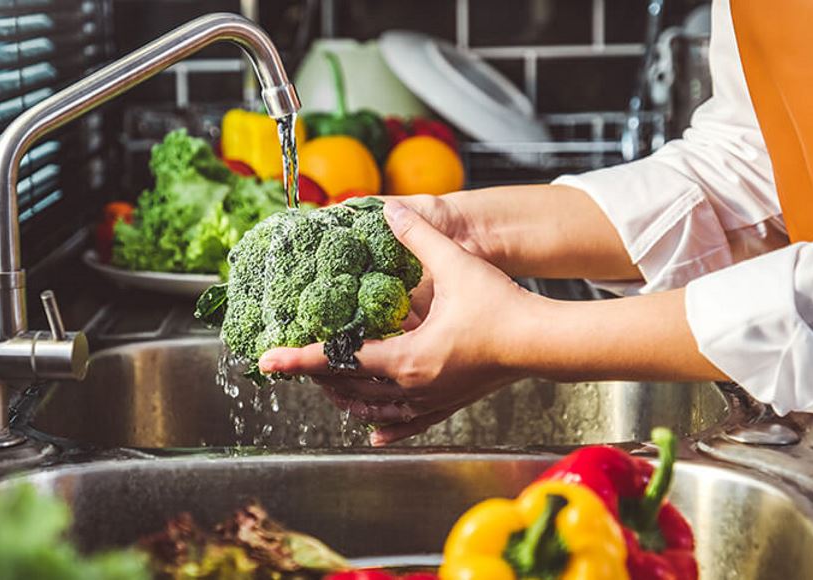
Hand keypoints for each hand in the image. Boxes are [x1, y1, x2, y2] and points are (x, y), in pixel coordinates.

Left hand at [259, 200, 536, 443]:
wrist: (543, 343)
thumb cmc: (502, 309)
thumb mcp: (454, 266)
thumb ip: (418, 238)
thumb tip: (391, 210)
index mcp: (406, 358)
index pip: (338, 359)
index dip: (299, 359)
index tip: (268, 362)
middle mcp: (412, 386)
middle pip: (349, 388)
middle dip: (318, 376)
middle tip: (295, 363)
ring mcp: (430, 399)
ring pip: (374, 410)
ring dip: (347, 399)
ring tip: (328, 388)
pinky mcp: (448, 403)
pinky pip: (409, 422)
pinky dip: (387, 426)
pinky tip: (376, 433)